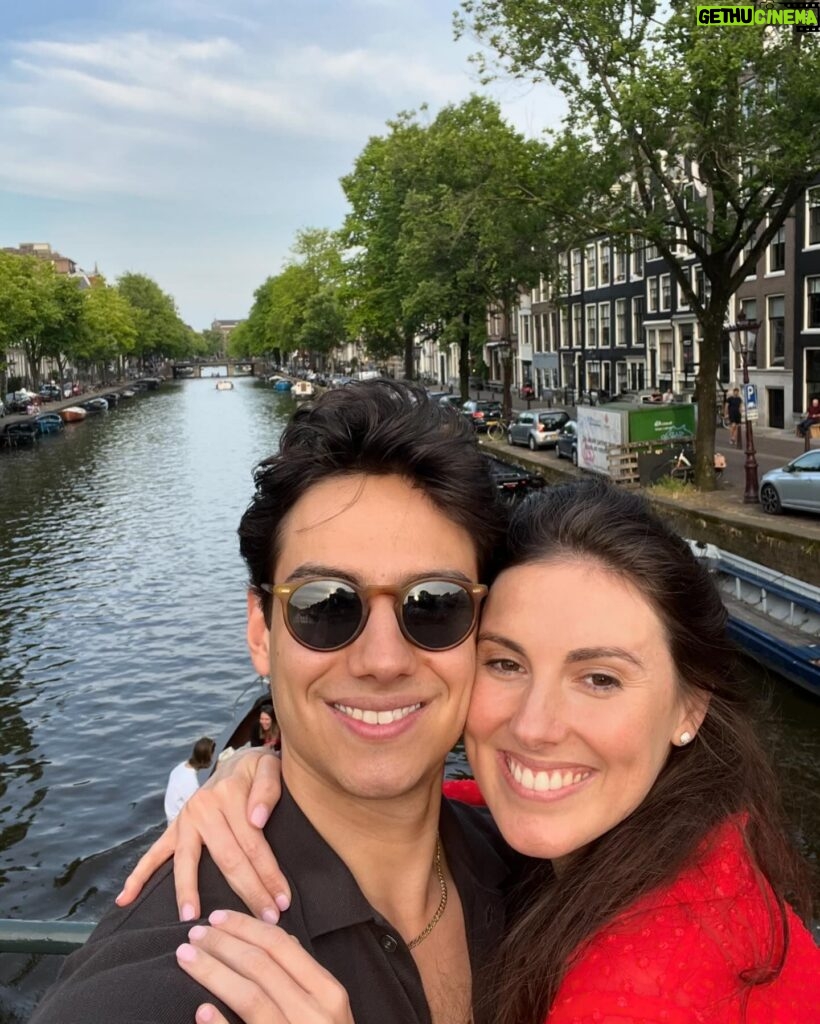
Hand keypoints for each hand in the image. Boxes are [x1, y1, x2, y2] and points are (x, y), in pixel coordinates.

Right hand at [116, 748, 288, 920]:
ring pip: (187, 863)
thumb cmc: (258, 770)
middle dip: (247, 891)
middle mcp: (204, 807)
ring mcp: (185, 819)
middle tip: (265, 920)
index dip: (268, 875)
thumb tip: (257, 819)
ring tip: (193, 919)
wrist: (238, 758)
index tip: (282, 902)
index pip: (252, 843)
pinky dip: (138, 876)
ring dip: (189, 893)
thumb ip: (268, 789)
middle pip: (227, 858)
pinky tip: (125, 900)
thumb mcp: (270, 767)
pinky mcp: (173, 828)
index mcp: (230, 793)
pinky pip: (153, 854)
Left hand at [176, 910, 354, 1023]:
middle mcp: (315, 1014)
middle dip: (223, 944)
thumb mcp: (327, 1011)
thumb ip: (305, 977)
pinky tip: (201, 1011)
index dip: (246, 927)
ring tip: (187, 959)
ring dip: (213, 972)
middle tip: (194, 934)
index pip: (281, 945)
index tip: (217, 918)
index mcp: (328, 993)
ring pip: (250, 996)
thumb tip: (278, 936)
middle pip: (261, 965)